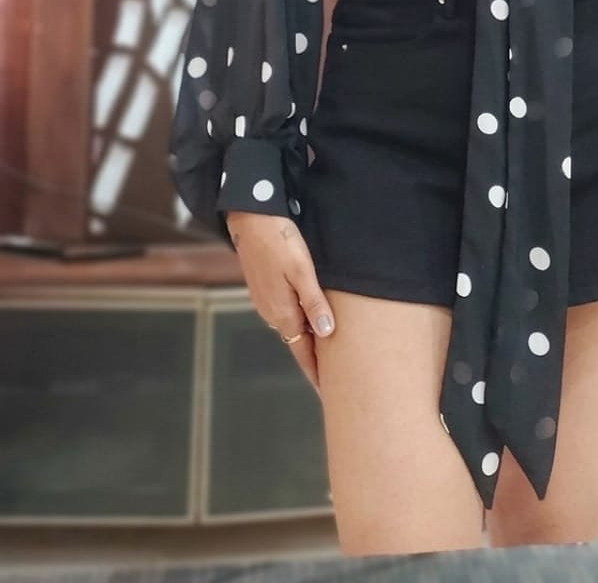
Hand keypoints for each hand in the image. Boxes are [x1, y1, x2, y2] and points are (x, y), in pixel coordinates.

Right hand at [225, 210, 335, 398]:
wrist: (249, 219)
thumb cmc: (279, 240)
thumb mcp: (302, 271)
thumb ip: (314, 303)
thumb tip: (327, 334)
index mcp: (283, 313)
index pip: (303, 352)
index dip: (316, 372)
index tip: (328, 392)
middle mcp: (272, 313)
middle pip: (298, 343)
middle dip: (314, 360)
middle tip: (334, 378)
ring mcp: (266, 302)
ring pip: (291, 328)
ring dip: (307, 340)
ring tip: (327, 351)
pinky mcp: (264, 290)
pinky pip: (285, 314)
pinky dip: (299, 322)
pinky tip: (310, 319)